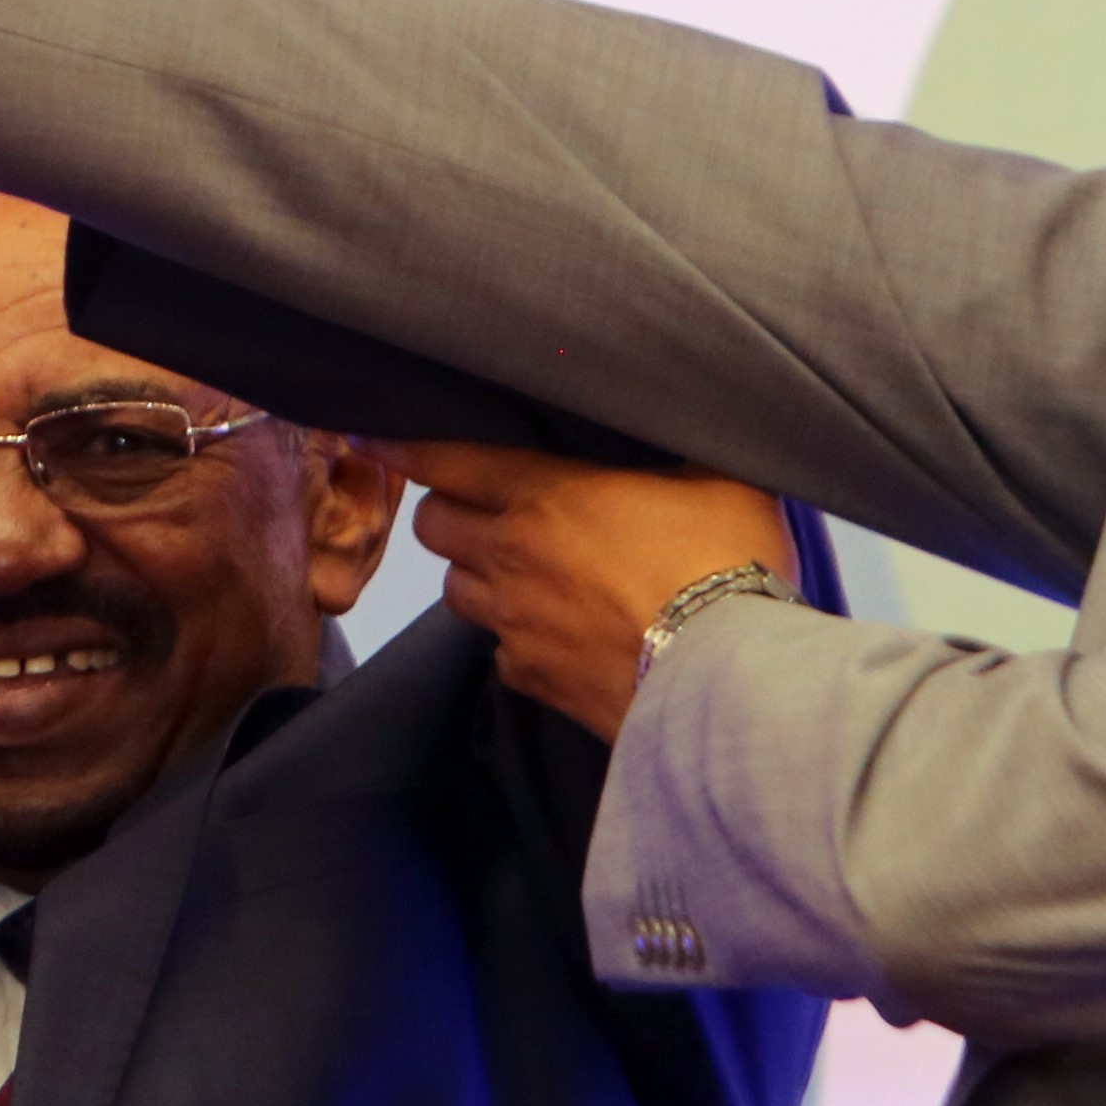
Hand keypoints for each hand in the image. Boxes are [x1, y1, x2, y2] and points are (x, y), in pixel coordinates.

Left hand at [374, 441, 800, 740]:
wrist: (727, 679)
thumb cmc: (730, 565)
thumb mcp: (721, 481)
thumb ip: (677, 450)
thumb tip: (676, 427)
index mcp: (546, 497)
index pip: (448, 461)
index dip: (405, 446)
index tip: (374, 437)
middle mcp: (512, 558)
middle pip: (432, 527)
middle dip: (448, 512)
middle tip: (483, 509)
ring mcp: (515, 624)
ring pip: (455, 590)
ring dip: (476, 575)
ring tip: (519, 571)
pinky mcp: (531, 678)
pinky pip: (498, 650)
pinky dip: (514, 638)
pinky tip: (554, 633)